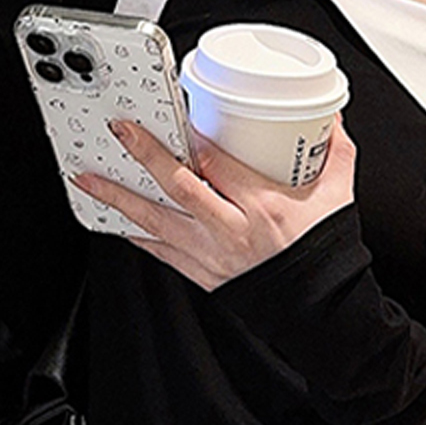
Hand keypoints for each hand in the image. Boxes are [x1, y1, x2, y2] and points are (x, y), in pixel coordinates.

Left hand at [72, 114, 357, 290]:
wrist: (319, 310)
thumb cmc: (324, 254)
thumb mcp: (338, 196)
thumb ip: (334, 153)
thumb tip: (329, 119)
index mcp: (264, 208)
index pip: (219, 164)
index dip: (193, 137)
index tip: (176, 114)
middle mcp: (231, 232)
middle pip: (178, 188)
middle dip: (145, 156)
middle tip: (120, 132)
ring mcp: (211, 255)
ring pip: (155, 223)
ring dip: (118, 198)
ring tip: (88, 178)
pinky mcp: (201, 275)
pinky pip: (158, 253)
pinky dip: (133, 234)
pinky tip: (114, 219)